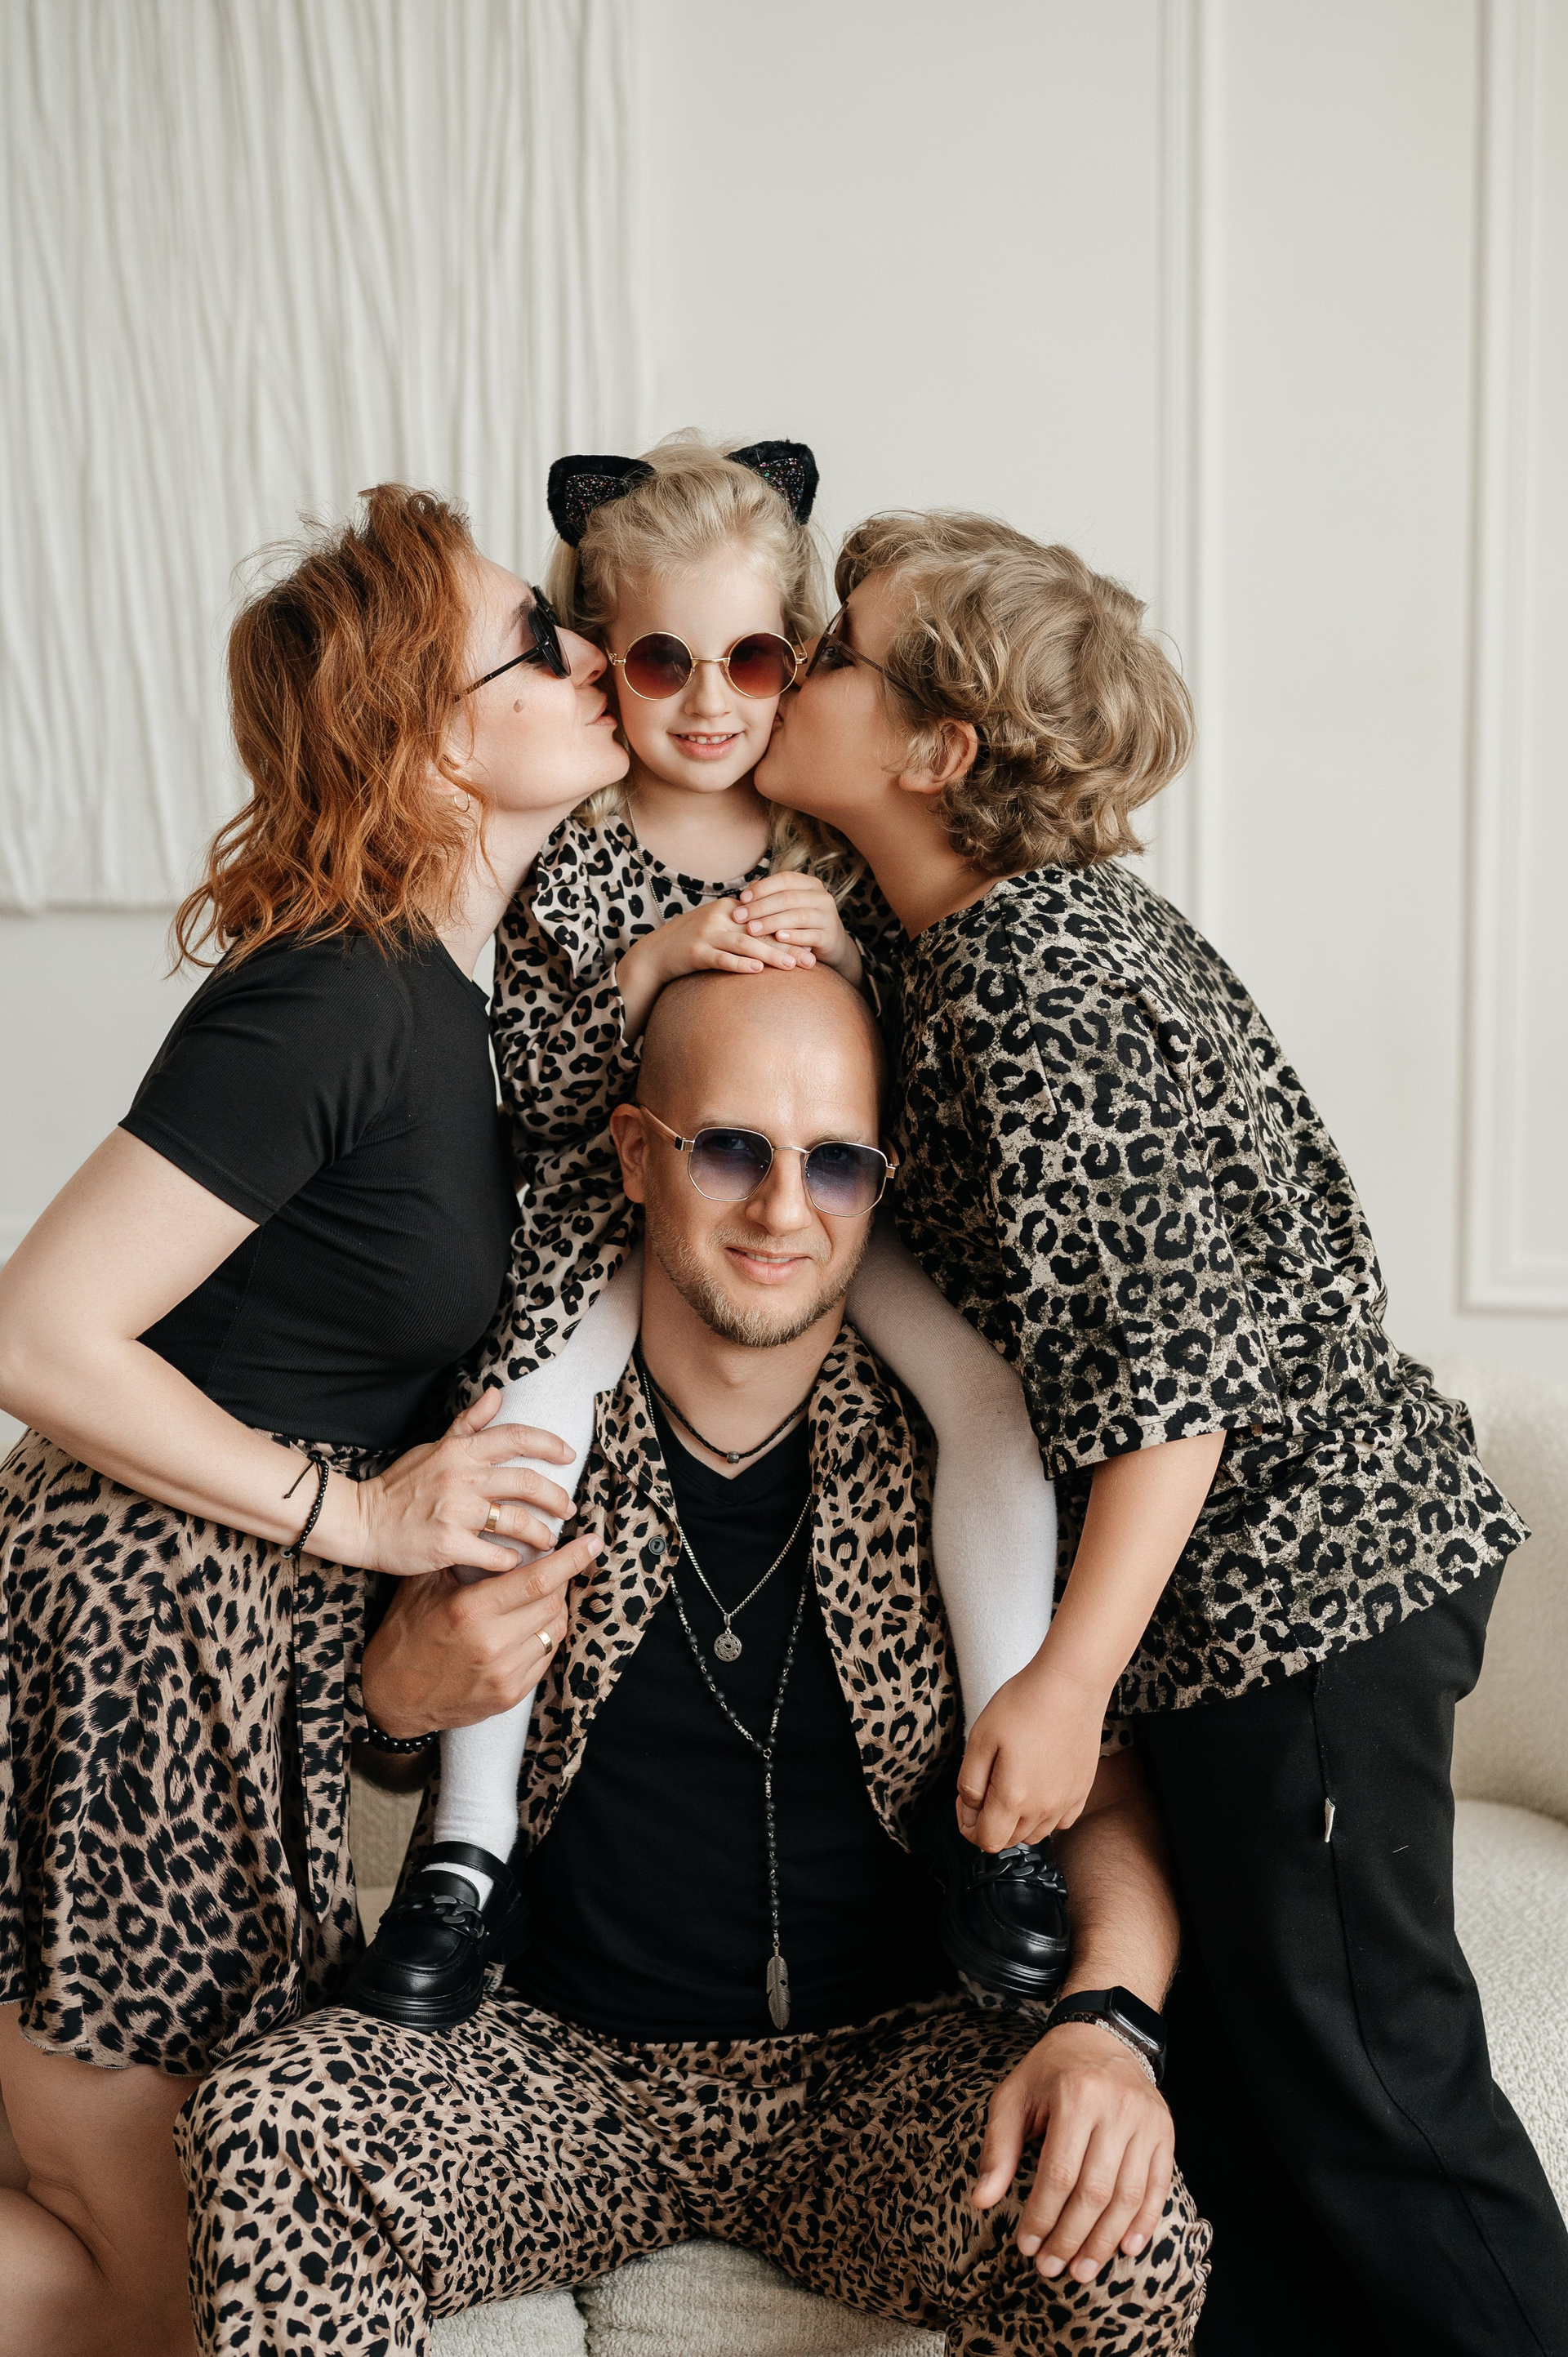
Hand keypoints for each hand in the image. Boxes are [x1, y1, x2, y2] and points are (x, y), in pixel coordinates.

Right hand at [326, 1389, 575, 1577]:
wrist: (361, 1521)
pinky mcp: (448, 1545)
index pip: (516, 1437)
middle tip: (567, 1508)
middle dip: (556, 1497)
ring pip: (517, 1521)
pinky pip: (495, 1554)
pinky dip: (512, 1561)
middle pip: (527, 1482)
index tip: (569, 1455)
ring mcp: (455, 1512)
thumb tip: (496, 1393)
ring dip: (541, 1533)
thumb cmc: (399, 1486)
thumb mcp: (432, 1446)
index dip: (549, 1444)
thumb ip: (468, 1423)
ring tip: (548, 1539)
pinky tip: (516, 1563)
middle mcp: (461, 1477)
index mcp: (460, 1451)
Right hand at [360, 1530, 596, 1736]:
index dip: (572, 1558)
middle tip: (552, 1566)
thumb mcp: (421, 1588)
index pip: (539, 1579)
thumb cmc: (404, 1637)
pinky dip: (544, 1635)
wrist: (389, 1699)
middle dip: (560, 1579)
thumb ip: (459, 1558)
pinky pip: (545, 1656)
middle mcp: (493, 1644)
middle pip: (553, 1601)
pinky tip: (527, 1626)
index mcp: (471, 1611)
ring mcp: (504, 1674)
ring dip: (554, 1607)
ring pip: (555, 1629)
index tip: (592, 1541)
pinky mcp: (510, 1695)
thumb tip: (497, 1529)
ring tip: (536, 1596)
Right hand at [616, 900, 810, 1037]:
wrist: (656, 953)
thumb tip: (778, 935)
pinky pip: (721, 959)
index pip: (765, 919)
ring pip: (743, 944)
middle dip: (787, 945)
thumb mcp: (719, 926)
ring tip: (791, 966)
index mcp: (729, 909)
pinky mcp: (694, 952)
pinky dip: (739, 964)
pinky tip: (756, 970)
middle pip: (759, 931)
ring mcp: (706, 934)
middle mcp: (719, 918)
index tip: (812, 944)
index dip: (789, 931)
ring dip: (769, 955)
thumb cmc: (693, 943)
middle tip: (810, 960)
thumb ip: (745, 927)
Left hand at [735, 872, 861, 982]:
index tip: (742, 898)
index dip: (762, 888)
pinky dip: (793, 936)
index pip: (785, 879)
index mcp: (810, 884)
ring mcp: (827, 916)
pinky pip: (810, 935)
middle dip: (761, 907)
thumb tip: (746, 894)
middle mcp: (821, 897)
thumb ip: (771, 897)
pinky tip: (777, 938)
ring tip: (752, 929)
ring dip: (772, 922)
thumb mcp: (789, 906)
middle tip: (739, 917)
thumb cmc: (802, 923)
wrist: (831, 943)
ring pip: (798, 916)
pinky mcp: (829, 936)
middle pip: (788, 898)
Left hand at [957, 1658, 1107, 1848]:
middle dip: (990, 1822)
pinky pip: (1061, 1821)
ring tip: (1010, 1786)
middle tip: (985, 1786)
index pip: (986, 1841)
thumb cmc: (1024, 1704)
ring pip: (1036, 1834)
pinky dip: (1045, 1816)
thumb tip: (971, 1808)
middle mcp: (1044, 1808)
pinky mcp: (1083, 1789)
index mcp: (1014, 1798)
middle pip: (1010, 1840)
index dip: (968, 1826)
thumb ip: (969, 1781)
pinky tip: (1038, 1789)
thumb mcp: (980, 1738)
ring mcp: (1067, 1801)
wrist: (1071, 1684)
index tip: (966, 1800)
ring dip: (1017, 1822)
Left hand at [973, 2023, 1173, 2283]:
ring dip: (1105, 2241)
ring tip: (1082, 2270)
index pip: (1058, 2174)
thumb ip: (998, 2148)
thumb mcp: (1013, 2096)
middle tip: (1051, 2268)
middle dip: (1071, 2238)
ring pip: (1128, 2196)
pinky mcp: (1165, 2131)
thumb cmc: (1051, 2070)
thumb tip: (982, 2200)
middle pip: (1095, 2191)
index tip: (1027, 2246)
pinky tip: (1125, 2248)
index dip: (1042, 2217)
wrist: (1101, 2034)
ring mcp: (1146, 2121)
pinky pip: (1158, 2186)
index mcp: (1075, 2095)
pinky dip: (1144, 2222)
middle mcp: (1116, 2108)